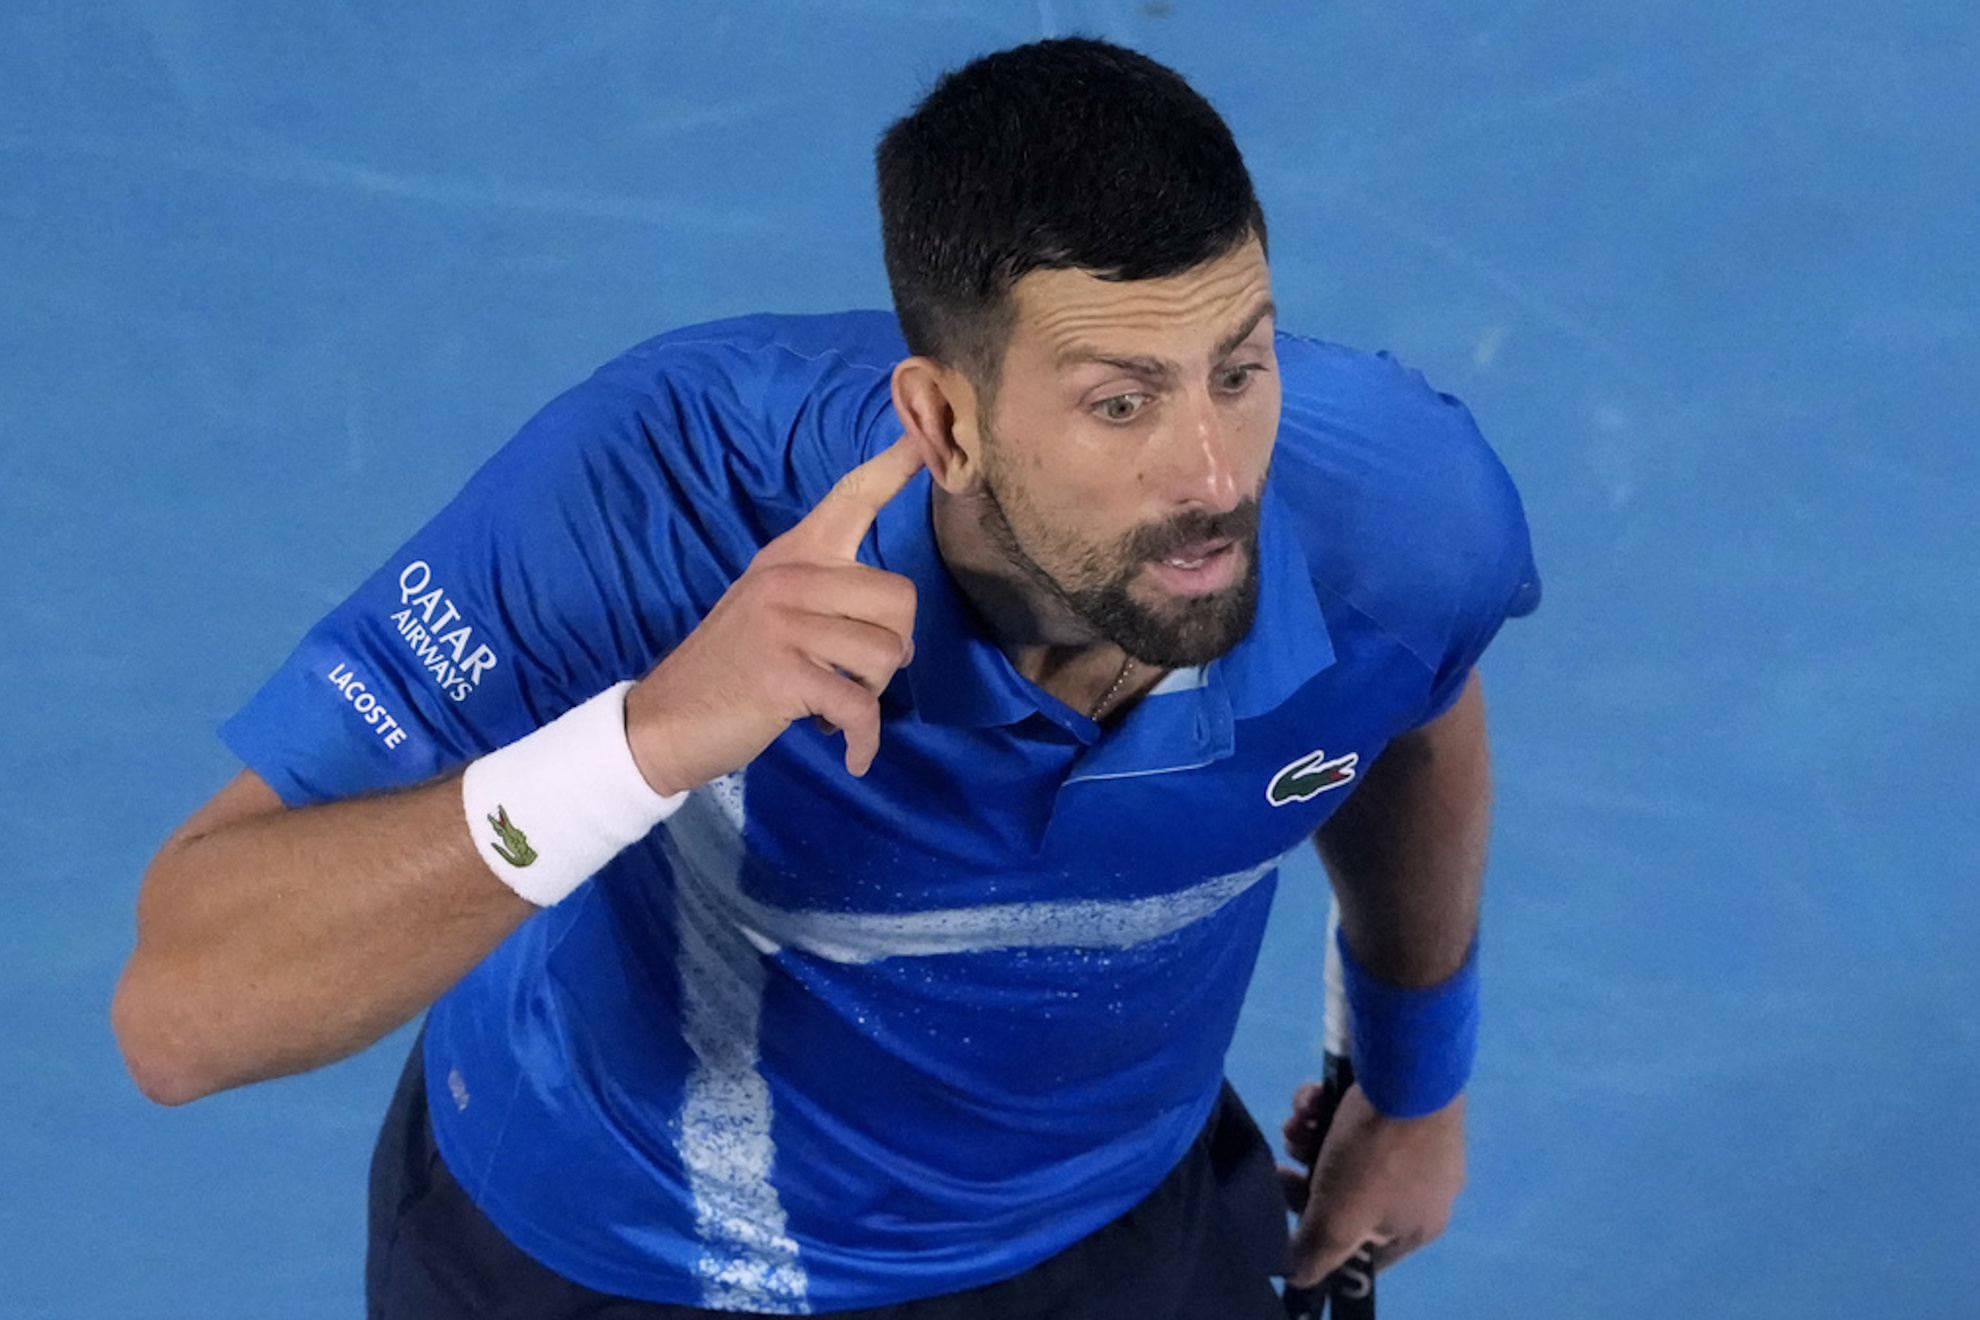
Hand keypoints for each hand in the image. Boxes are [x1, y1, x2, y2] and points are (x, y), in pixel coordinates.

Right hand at [625, 436, 923, 793]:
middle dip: (891, 648)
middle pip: (899, 597)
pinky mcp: (785, 674)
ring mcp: (786, 624)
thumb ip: (831, 603)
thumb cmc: (730, 669)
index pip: (852, 498)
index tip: (925, 433)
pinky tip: (851, 754)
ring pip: (888, 653)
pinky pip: (861, 707)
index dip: (895, 466)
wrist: (663, 721)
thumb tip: (903, 637)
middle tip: (854, 677)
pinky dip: (863, 741)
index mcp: (793, 555)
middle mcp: (791, 577)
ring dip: (872, 693)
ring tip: (834, 704)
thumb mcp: (773, 613)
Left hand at [1279, 1082, 1465, 1287]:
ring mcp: (1418, 1141)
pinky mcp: (1404, 1101)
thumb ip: (1317, 1252)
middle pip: (1350, 1197)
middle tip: (1283, 1164)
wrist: (1407, 1067)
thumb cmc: (1377, 1153)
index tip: (1293, 1218)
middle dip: (1309, 1177)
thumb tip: (1300, 1278)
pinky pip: (1357, 1115)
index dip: (1326, 1240)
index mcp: (1419, 1226)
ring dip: (1310, 1137)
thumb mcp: (1339, 1215)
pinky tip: (1311, 1095)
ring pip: (1347, 1151)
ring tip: (1296, 1122)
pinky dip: (1326, 1107)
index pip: (1366, 1253)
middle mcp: (1426, 1188)